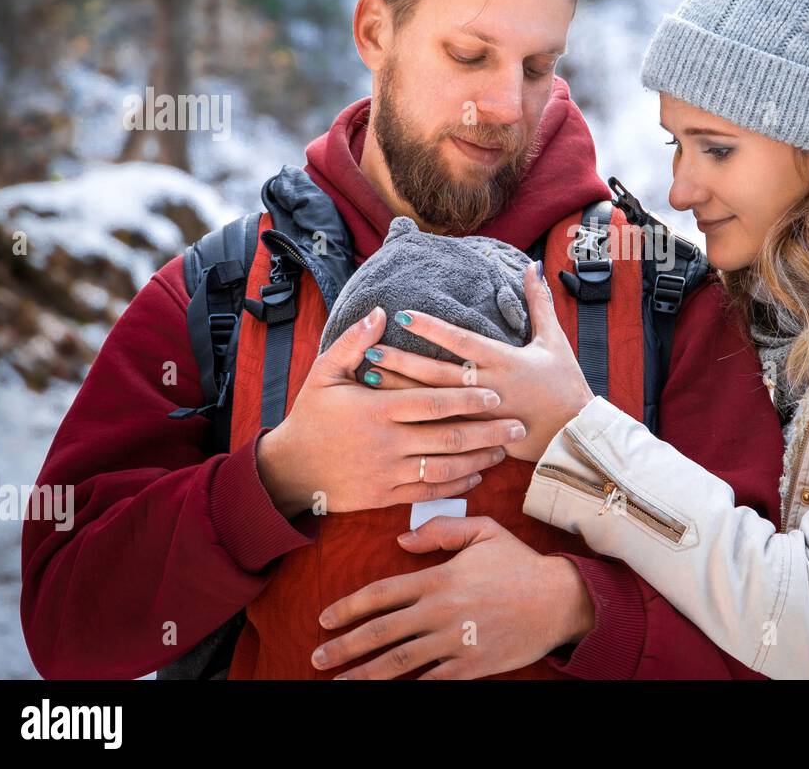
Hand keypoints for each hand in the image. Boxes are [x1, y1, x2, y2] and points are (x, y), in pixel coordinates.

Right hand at [255, 307, 525, 518]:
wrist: (289, 470)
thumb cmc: (310, 416)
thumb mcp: (324, 373)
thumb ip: (354, 343)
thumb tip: (381, 312)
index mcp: (377, 410)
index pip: (433, 402)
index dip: (467, 398)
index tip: (495, 393)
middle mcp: (387, 443)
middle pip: (449, 437)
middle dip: (488, 431)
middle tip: (518, 425)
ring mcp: (387, 472)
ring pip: (445, 468)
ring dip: (479, 459)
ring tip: (505, 450)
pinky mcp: (386, 496)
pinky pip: (429, 492)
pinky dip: (457, 485)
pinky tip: (476, 476)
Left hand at [311, 516, 594, 679]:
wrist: (559, 599)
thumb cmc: (519, 563)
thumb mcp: (483, 531)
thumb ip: (440, 531)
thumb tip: (400, 541)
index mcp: (439, 578)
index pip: (382, 593)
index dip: (349, 607)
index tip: (324, 619)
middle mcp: (441, 611)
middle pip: (382, 631)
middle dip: (345, 646)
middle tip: (318, 656)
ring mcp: (455, 641)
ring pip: (399, 661)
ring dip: (364, 674)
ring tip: (338, 683)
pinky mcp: (471, 666)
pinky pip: (431, 681)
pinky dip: (407, 688)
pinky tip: (387, 693)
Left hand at [363, 262, 594, 461]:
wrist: (576, 433)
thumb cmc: (565, 384)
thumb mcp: (554, 340)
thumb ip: (539, 303)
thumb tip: (533, 267)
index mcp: (505, 361)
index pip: (461, 341)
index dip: (431, 328)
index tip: (402, 315)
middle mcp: (488, 387)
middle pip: (438, 373)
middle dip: (404, 361)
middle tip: (371, 350)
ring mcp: (482, 415)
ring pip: (434, 401)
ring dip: (401, 388)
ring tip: (370, 377)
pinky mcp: (480, 436)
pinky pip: (442, 426)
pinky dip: (415, 417)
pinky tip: (390, 410)